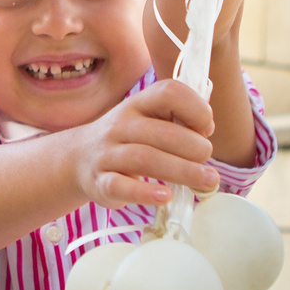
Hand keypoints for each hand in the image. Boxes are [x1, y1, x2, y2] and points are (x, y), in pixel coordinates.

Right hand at [70, 80, 218, 208]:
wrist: (79, 158)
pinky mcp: (101, 182)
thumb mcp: (148, 119)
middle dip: (196, 149)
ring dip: (182, 172)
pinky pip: (120, 186)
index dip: (196, 109)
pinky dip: (144, 193)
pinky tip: (165, 197)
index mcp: (138, 104)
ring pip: (145, 159)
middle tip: (210, 167)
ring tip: (207, 183)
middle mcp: (120, 125)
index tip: (206, 130)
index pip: (169, 92)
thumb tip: (208, 128)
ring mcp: (108, 153)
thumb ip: (179, 119)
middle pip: (163, 133)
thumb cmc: (128, 139)